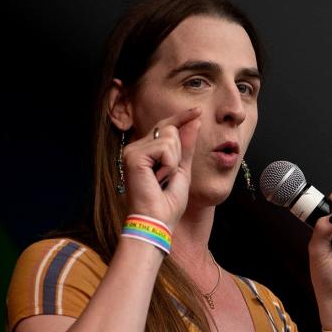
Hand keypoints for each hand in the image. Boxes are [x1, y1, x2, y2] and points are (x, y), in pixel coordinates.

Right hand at [122, 107, 201, 229]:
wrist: (157, 221)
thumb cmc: (168, 203)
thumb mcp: (182, 170)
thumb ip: (186, 146)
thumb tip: (195, 121)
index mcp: (145, 151)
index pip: (165, 126)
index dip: (181, 118)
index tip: (199, 111)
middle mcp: (135, 148)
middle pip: (169, 129)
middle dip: (178, 152)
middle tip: (168, 176)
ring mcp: (132, 151)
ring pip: (169, 137)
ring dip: (174, 161)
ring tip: (162, 179)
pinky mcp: (133, 156)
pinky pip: (164, 148)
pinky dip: (169, 165)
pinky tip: (159, 179)